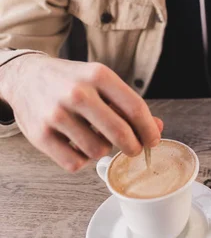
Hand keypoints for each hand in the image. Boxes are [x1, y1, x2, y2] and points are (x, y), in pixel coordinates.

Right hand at [0, 54, 162, 172]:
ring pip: (97, 150)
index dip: (149, 129)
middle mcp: (78, 92)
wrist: (27, 76)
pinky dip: (82, 159)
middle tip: (134, 148)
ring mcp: (57, 114)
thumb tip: (157, 127)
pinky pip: (75, 162)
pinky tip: (79, 145)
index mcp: (98, 75)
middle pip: (120, 133)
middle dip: (133, 146)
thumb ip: (127, 103)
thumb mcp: (100, 80)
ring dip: (103, 150)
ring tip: (97, 137)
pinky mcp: (41, 135)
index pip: (134, 108)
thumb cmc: (70, 80)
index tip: (153, 140)